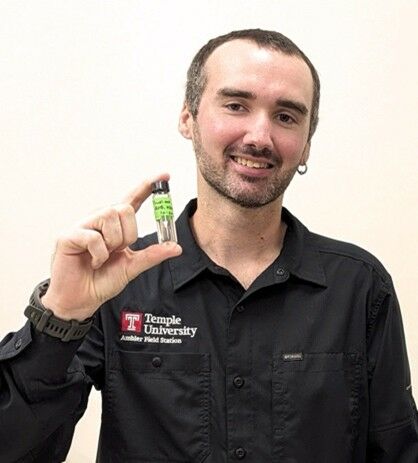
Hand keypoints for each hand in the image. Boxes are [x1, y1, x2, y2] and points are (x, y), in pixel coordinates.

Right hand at [41, 174, 181, 320]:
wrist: (82, 299)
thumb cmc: (102, 280)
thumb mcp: (133, 266)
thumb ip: (153, 255)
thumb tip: (176, 247)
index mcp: (115, 225)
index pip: (133, 200)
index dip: (147, 187)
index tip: (164, 176)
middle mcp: (99, 220)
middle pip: (124, 208)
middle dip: (128, 234)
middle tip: (118, 250)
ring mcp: (83, 226)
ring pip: (109, 217)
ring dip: (113, 242)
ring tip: (104, 256)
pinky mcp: (69, 236)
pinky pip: (94, 237)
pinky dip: (99, 254)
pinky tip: (93, 262)